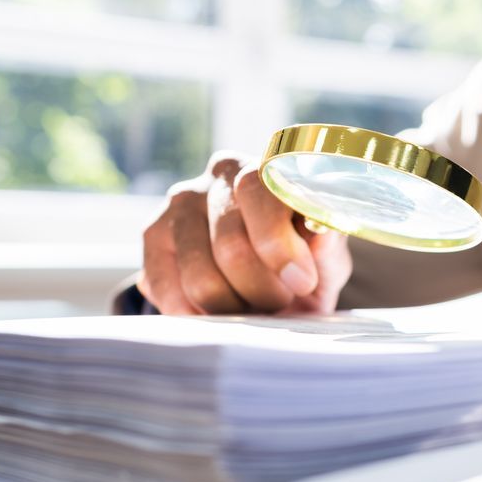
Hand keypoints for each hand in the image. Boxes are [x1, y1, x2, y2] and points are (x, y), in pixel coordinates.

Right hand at [138, 152, 352, 314]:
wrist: (265, 281)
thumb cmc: (303, 265)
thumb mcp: (326, 258)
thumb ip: (327, 244)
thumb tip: (323, 228)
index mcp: (268, 166)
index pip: (259, 190)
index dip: (278, 244)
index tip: (301, 283)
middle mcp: (220, 173)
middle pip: (229, 243)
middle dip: (262, 289)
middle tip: (280, 303)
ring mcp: (181, 202)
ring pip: (199, 276)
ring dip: (232, 307)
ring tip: (252, 307)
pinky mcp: (153, 234)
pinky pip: (167, 289)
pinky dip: (197, 314)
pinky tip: (218, 313)